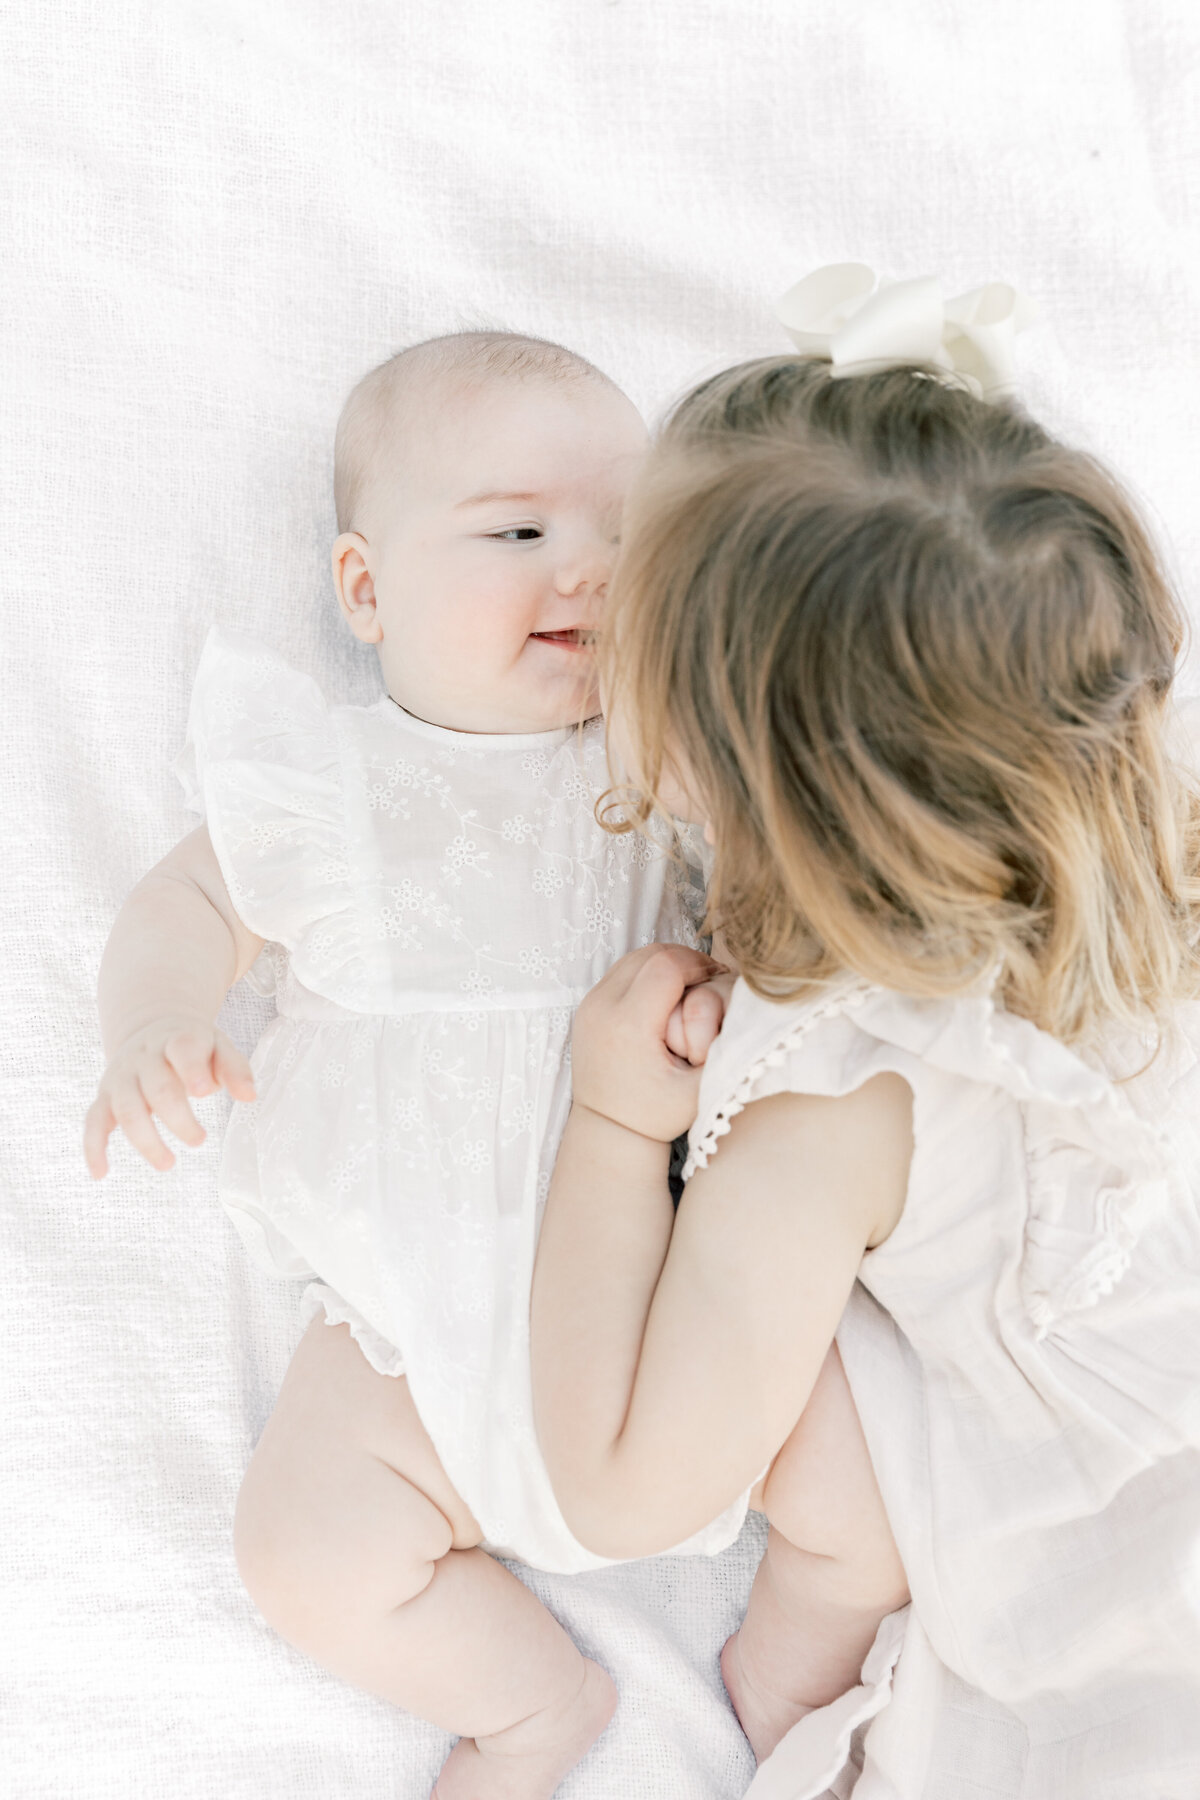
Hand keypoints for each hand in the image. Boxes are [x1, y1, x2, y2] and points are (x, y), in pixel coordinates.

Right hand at [83, 1016, 255, 1177]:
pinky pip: (93, 1121)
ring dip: (144, 1140)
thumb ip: (234, 1068)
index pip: (182, 1049)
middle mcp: (144, 1057)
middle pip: (156, 1088)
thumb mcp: (219, 1047)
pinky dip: (93, 1147)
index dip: (191, 1069)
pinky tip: (100, 1173)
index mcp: (177, 1039)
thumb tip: (249, 1096)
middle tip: (200, 1139)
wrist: (151, 1027)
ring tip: (168, 1164)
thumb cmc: (193, 1046)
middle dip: (178, 1118)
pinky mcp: (104, 1096)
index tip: (203, 1091)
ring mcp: (121, 1076)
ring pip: (125, 1108)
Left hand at [571, 945, 726, 1142]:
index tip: (717, 981)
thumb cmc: (657, 1115)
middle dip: (684, 960)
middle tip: (708, 979)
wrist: (606, 1131)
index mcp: (629, 1026)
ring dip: (665, 964)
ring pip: (633, 958)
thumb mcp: (700, 1092)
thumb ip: (726, 1053)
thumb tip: (750, 1012)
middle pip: (649, 954)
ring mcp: (589, 1005)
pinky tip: (666, 995)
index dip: (699, 965)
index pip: (668, 965)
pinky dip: (646, 973)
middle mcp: (602, 1009)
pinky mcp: (585, 1007)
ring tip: (690, 985)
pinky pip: (621, 971)